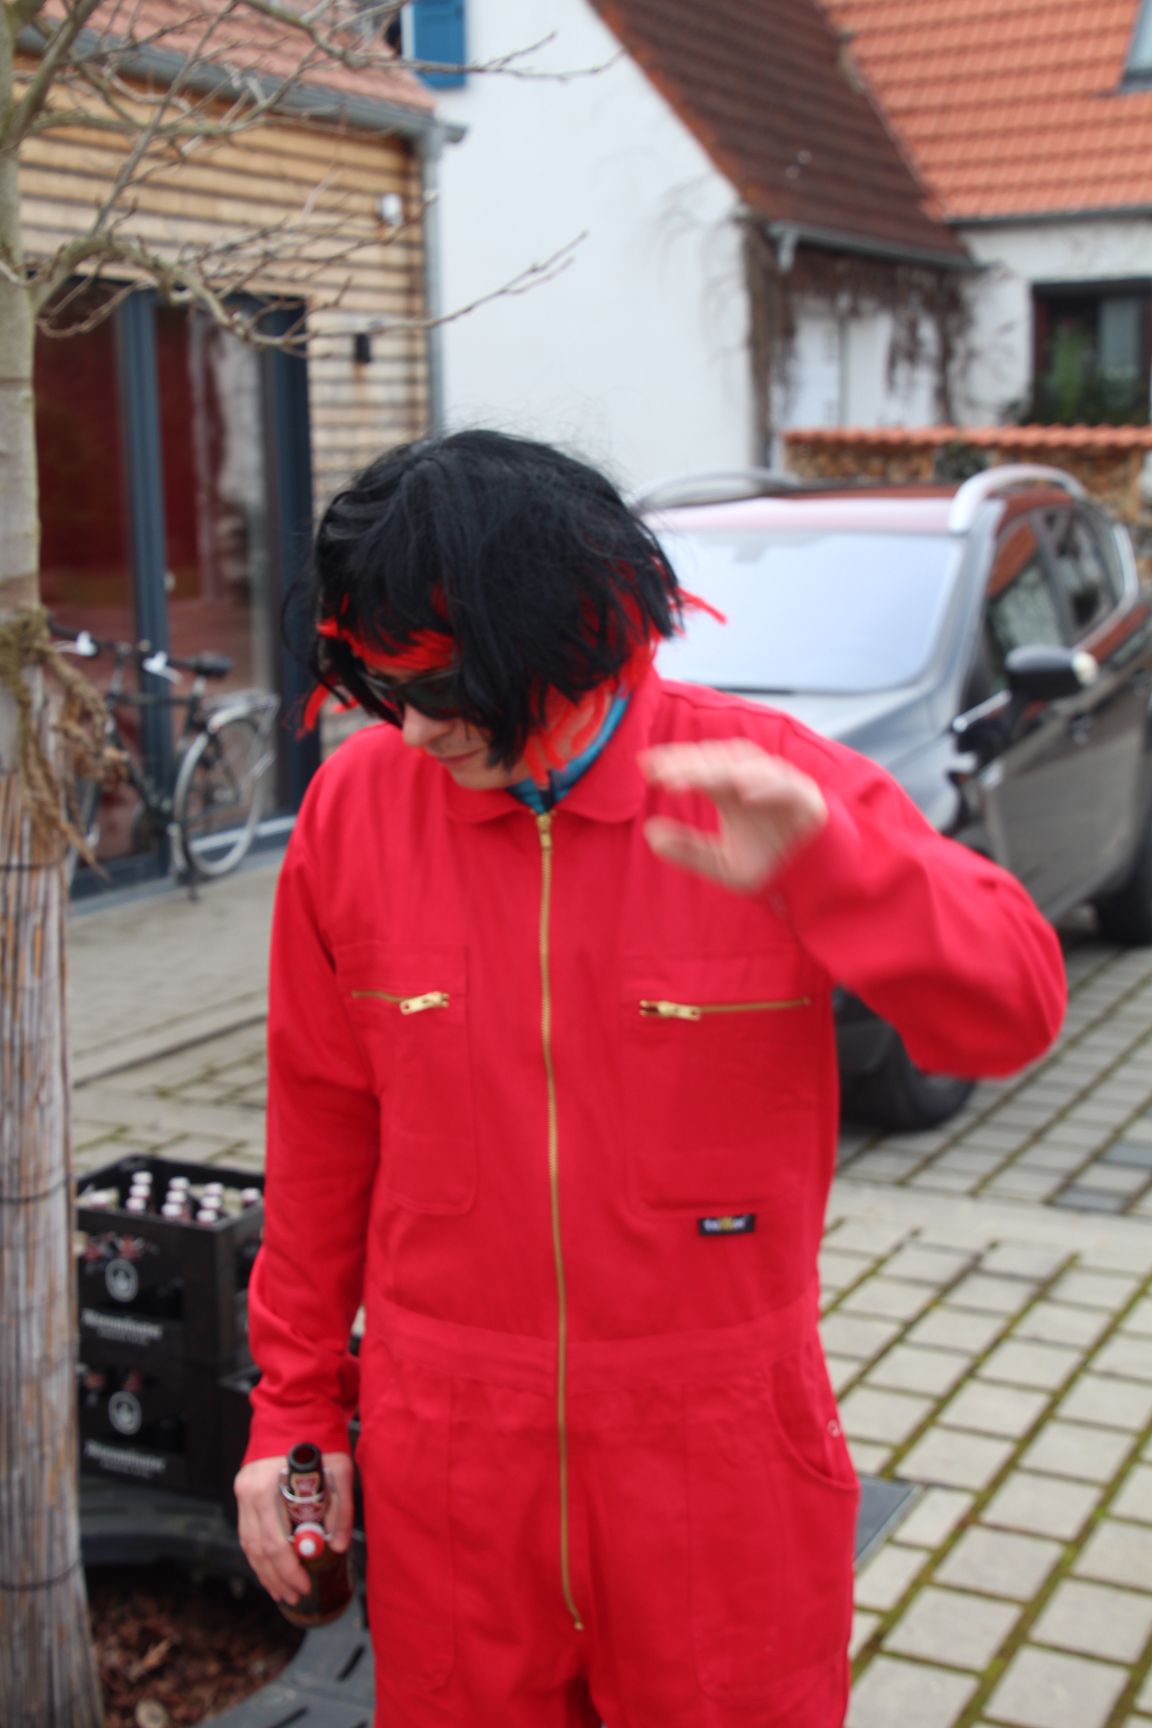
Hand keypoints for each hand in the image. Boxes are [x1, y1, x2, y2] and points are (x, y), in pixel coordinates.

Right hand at [235, 1451, 354, 1606]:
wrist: (297, 1410)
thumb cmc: (319, 1438)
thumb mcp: (339, 1470)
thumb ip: (340, 1509)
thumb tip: (338, 1547)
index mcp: (266, 1486)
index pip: (273, 1542)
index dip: (288, 1570)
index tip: (304, 1585)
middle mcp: (248, 1491)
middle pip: (257, 1549)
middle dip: (276, 1577)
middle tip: (294, 1596)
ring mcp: (242, 1491)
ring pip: (248, 1544)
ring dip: (265, 1571)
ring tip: (282, 1592)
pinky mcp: (244, 1491)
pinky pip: (248, 1531)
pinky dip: (258, 1554)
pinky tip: (270, 1569)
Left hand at [641, 739, 826, 891]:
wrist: (814, 885)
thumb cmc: (771, 865)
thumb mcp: (723, 865)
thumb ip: (689, 850)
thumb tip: (650, 833)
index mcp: (731, 792)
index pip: (700, 767)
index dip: (675, 763)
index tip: (645, 767)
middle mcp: (754, 783)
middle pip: (720, 761)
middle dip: (692, 763)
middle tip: (664, 773)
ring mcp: (781, 787)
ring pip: (751, 767)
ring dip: (723, 769)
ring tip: (694, 777)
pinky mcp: (807, 800)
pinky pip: (788, 787)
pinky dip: (768, 786)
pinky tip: (744, 791)